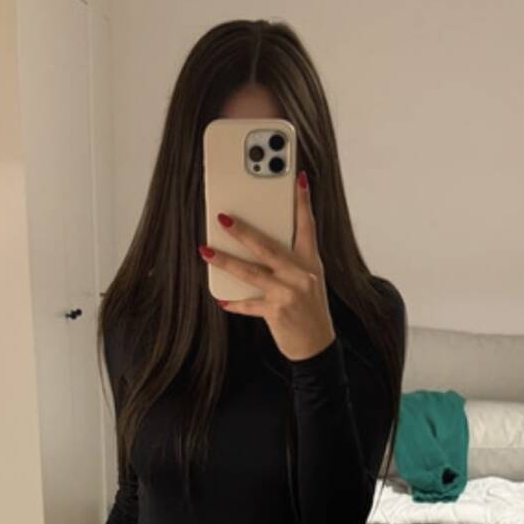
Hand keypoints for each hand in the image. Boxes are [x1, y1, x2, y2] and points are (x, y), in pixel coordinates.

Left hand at [200, 170, 335, 361]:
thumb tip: (258, 244)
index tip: (297, 178)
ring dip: (226, 261)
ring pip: (252, 272)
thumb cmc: (309, 309)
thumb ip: (290, 262)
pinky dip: (234, 302)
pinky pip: (249, 304)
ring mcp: (289, 293)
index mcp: (311, 262)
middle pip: (268, 246)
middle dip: (243, 231)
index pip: (307, 226)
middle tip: (223, 218)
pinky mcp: (277, 312)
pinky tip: (221, 299)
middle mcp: (302, 275)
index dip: (303, 201)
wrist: (317, 345)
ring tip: (206, 251)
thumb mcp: (308, 280)